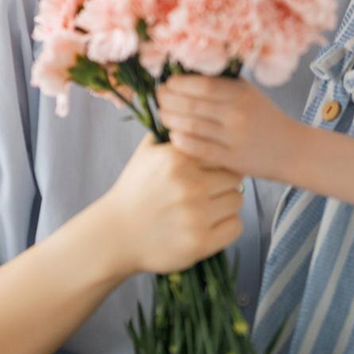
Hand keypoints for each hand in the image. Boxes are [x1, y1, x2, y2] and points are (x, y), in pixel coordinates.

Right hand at [100, 133, 243, 275]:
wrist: (116, 233)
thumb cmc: (134, 189)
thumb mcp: (147, 152)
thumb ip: (171, 130)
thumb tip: (194, 111)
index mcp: (178, 159)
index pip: (221, 152)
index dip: (218, 161)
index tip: (210, 169)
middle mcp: (190, 186)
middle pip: (234, 178)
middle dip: (224, 183)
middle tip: (210, 190)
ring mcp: (196, 216)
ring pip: (237, 201)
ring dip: (226, 204)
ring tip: (208, 207)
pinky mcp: (201, 243)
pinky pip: (235, 227)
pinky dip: (227, 226)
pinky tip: (211, 224)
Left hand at [156, 75, 299, 179]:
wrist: (292, 149)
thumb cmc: (265, 117)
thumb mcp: (249, 93)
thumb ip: (222, 84)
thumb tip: (186, 75)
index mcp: (240, 94)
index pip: (200, 84)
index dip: (177, 83)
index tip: (167, 84)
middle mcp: (237, 114)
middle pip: (191, 105)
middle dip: (168, 100)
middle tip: (159, 98)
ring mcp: (233, 138)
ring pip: (191, 126)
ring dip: (170, 119)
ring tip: (163, 115)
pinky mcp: (232, 159)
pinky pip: (199, 149)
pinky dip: (182, 141)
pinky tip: (173, 136)